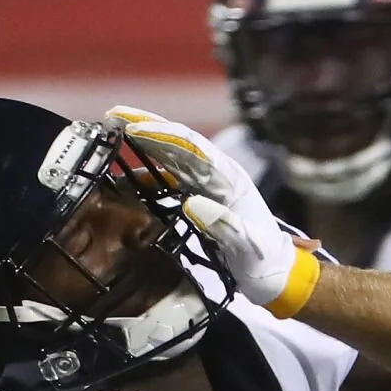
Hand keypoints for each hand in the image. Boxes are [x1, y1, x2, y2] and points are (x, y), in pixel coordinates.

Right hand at [101, 107, 321, 316]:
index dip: (163, 135)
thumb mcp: (248, 248)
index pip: (193, 148)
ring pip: (173, 156)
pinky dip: (149, 174)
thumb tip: (191, 203)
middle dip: (146, 126)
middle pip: (178, 142)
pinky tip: (127, 178)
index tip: (133, 128)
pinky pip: (171, 179)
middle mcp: (218, 175)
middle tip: (113, 115)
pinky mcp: (202, 198)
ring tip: (113, 132)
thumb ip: (224, 226)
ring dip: (145, 143)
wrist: (277, 275)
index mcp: (229, 180)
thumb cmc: (265, 262)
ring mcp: (210, 185)